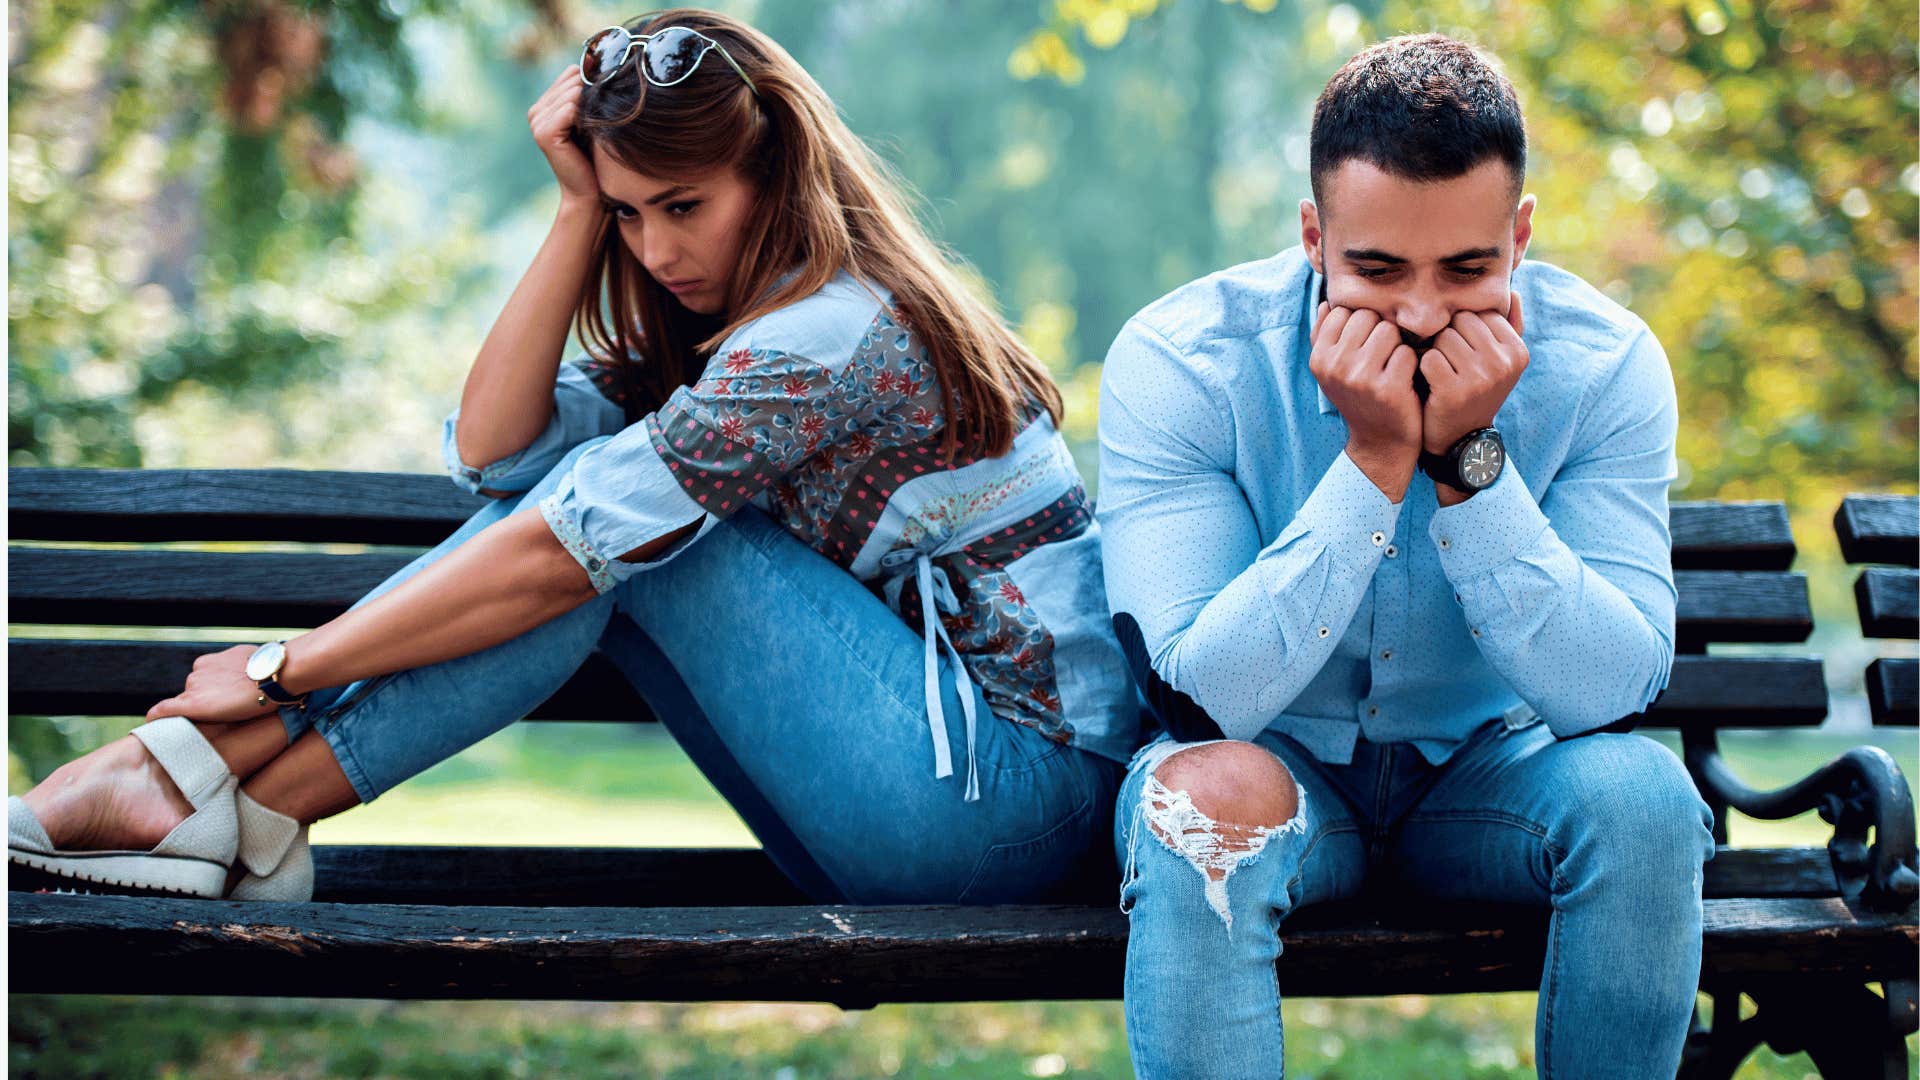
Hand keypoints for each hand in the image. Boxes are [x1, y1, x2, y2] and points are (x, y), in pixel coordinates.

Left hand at [144, 645, 279, 722]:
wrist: (276, 676)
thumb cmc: (272, 671)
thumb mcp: (255, 662)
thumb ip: (244, 668)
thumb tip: (252, 677)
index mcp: (212, 661)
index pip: (204, 682)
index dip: (213, 695)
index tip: (224, 704)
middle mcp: (198, 671)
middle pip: (194, 693)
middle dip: (206, 704)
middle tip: (226, 716)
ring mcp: (194, 687)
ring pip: (187, 704)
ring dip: (198, 713)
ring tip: (219, 724)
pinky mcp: (191, 704)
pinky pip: (164, 710)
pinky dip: (157, 717)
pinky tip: (152, 725)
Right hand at [529, 65, 600, 209]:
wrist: (589, 191)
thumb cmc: (595, 156)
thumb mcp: (591, 119)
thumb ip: (588, 93)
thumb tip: (597, 62)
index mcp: (545, 104)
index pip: (573, 73)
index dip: (594, 86)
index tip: (606, 106)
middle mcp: (536, 110)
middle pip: (574, 80)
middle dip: (594, 95)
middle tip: (604, 120)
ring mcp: (536, 121)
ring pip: (573, 93)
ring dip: (592, 107)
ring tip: (598, 129)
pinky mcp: (543, 132)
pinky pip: (570, 108)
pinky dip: (586, 117)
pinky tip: (591, 133)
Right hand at [1311, 302, 1422, 497]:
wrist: (1380, 442)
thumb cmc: (1359, 398)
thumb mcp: (1334, 370)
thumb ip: (1325, 336)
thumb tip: (1325, 304)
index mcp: (1319, 359)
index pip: (1343, 311)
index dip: (1360, 325)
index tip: (1363, 347)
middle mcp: (1335, 367)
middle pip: (1367, 316)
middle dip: (1379, 332)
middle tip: (1380, 358)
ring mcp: (1360, 378)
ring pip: (1388, 330)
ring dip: (1396, 346)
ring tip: (1392, 367)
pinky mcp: (1387, 389)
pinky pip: (1406, 352)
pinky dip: (1411, 364)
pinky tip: (1404, 381)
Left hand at [1420, 292, 1527, 456]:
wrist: (1461, 439)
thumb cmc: (1476, 390)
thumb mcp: (1500, 362)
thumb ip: (1509, 326)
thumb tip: (1514, 290)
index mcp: (1518, 351)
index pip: (1479, 313)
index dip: (1464, 330)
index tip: (1466, 354)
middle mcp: (1504, 363)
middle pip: (1460, 321)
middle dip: (1448, 338)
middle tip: (1451, 365)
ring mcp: (1481, 378)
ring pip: (1442, 337)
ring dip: (1435, 353)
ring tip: (1443, 374)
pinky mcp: (1454, 391)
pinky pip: (1428, 358)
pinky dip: (1424, 370)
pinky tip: (1433, 385)